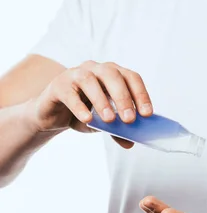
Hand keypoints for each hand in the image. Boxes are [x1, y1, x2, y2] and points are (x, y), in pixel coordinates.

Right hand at [29, 60, 152, 148]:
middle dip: (123, 97)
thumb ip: (116, 130)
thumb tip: (131, 143)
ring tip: (109, 120)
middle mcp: (95, 69)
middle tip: (130, 119)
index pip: (131, 77)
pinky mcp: (58, 85)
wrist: (53, 115)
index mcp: (112, 74)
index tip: (147, 114)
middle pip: (113, 75)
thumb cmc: (83, 113)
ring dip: (102, 100)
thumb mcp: (102, 123)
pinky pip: (70, 93)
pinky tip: (87, 119)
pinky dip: (79, 106)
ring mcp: (75, 74)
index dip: (141, 94)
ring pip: (90, 80)